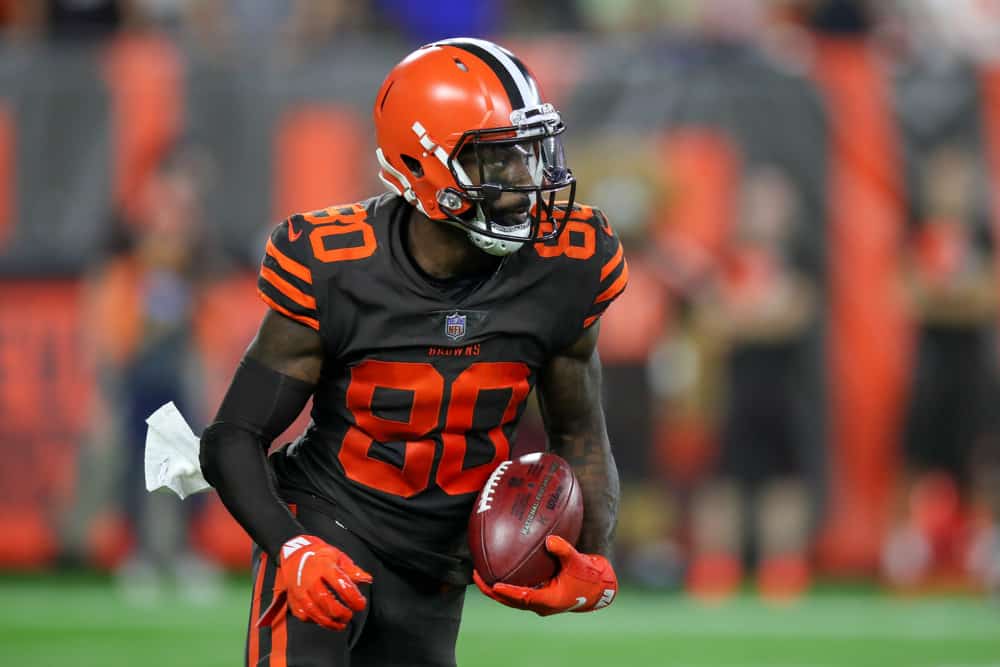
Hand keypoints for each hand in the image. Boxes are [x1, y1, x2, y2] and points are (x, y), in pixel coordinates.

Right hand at [258, 535, 372, 630]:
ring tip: (341, 624)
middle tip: (350, 615)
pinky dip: (316, 621)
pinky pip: (304, 615)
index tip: (361, 604)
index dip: (352, 597)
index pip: (340, 584)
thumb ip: (352, 570)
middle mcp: (309, 579)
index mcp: (323, 566)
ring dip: (329, 622)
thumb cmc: (320, 557)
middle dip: (340, 612)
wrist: (295, 556)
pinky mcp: (293, 600)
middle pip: (325, 600)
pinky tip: (326, 620)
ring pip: (313, 611)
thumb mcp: (338, 557)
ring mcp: (299, 591)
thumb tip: (367, 579)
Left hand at [473, 536, 616, 615]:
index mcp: (549, 600)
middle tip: (477, 576)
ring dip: (496, 589)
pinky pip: (519, 591)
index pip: (522, 598)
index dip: (507, 592)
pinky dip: (508, 584)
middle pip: (511, 601)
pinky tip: (500, 569)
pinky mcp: (541, 595)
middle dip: (492, 590)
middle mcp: (541, 604)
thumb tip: (550, 540)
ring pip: (512, 598)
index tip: (493, 585)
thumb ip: (565, 551)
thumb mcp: (578, 562)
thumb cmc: (589, 576)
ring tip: (481, 574)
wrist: (599, 587)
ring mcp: (540, 601)